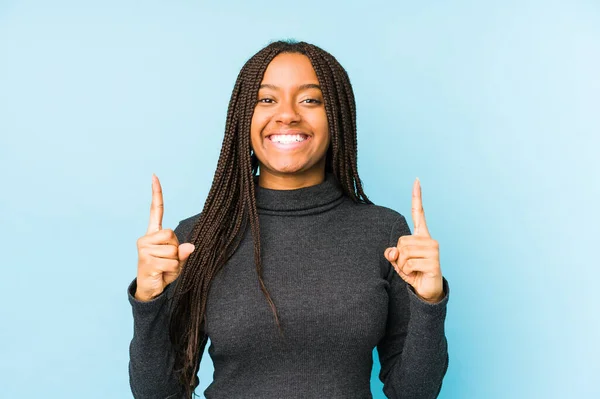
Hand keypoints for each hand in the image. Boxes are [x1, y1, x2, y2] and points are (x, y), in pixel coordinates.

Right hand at [134, 174, 194, 301]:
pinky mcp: (146, 260)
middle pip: (173, 234)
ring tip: (164, 268)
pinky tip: (162, 274)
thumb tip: (190, 247)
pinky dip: (172, 270)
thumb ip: (183, 252)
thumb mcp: (177, 261)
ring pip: (173, 250)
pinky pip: (171, 263)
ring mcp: (144, 249)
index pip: (156, 210)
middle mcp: (146, 238)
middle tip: (167, 261)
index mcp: (153, 234)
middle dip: (176, 250)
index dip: (157, 194)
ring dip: (174, 262)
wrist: (149, 289)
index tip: (154, 176)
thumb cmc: (163, 272)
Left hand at [384, 178, 443, 302]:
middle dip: (399, 256)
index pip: (419, 213)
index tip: (416, 180)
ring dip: (402, 265)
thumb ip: (393, 253)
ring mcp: (433, 250)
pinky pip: (408, 264)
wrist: (427, 291)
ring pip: (403, 253)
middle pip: (401, 241)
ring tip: (413, 269)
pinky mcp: (433, 262)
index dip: (417, 197)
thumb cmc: (413, 272)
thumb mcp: (399, 262)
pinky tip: (417, 274)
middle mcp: (429, 239)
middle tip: (409, 264)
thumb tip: (391, 252)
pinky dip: (407, 272)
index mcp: (421, 236)